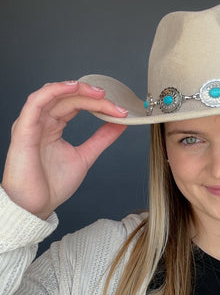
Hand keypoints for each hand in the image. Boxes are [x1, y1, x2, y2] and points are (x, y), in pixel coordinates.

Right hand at [1, 80, 127, 219]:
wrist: (36, 206)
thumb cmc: (53, 184)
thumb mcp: (85, 156)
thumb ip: (101, 139)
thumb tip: (120, 123)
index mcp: (53, 126)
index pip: (76, 104)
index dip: (98, 103)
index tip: (121, 111)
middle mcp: (41, 121)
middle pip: (68, 97)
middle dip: (93, 97)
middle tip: (114, 103)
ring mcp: (31, 123)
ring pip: (53, 95)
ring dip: (76, 90)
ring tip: (98, 93)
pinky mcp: (23, 129)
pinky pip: (36, 102)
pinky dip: (54, 91)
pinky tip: (72, 87)